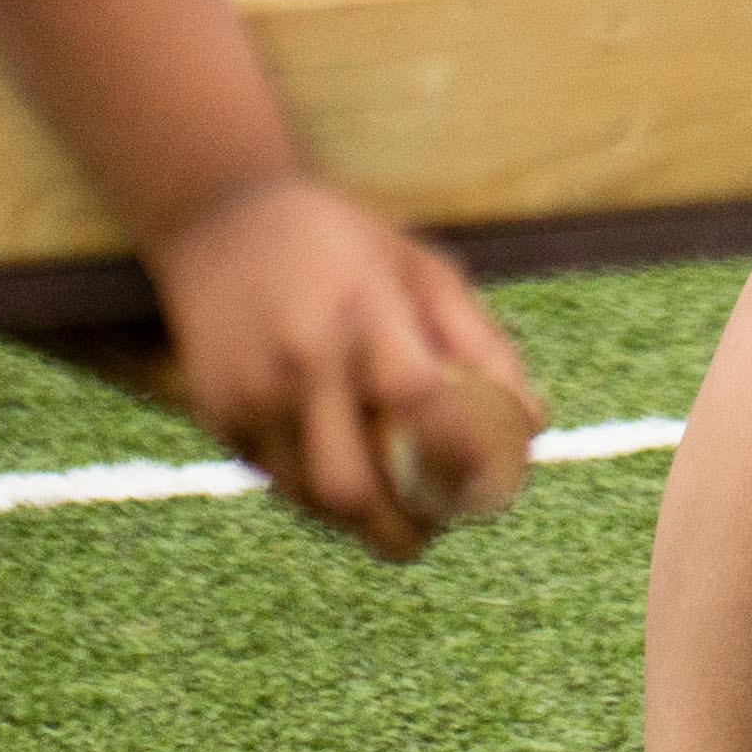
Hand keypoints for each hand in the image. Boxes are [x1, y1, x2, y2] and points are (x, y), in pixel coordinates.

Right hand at [142, 172, 543, 561]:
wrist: (220, 218)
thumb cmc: (340, 241)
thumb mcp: (421, 267)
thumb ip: (481, 344)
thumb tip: (533, 425)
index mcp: (363, 308)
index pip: (418, 400)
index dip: (458, 457)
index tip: (487, 488)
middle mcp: (302, 357)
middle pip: (351, 486)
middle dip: (401, 532)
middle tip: (433, 532)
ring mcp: (251, 392)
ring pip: (311, 500)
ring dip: (360, 524)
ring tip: (395, 515)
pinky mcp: (218, 414)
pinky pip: (278, 481)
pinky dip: (319, 497)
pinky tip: (344, 477)